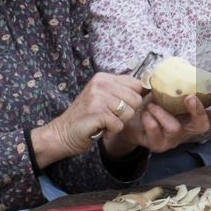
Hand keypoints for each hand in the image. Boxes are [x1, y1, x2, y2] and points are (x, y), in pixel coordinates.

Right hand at [32, 72, 148, 164]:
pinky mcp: (97, 112)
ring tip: (103, 122)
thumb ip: (120, 91)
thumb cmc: (86, 117)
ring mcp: (98, 97)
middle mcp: (100, 83)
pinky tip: (99, 128)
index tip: (120, 107)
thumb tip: (148, 88)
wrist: (62, 133)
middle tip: (109, 116)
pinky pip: (119, 125)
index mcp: (103, 77)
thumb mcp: (103, 97)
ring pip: (129, 113)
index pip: (136, 84)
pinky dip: (111, 131)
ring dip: (118, 123)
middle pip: (136, 99)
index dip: (133, 99)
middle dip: (126, 113)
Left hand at [104, 94, 210, 156]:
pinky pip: (156, 132)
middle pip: (202, 127)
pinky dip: (149, 119)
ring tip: (151, 103)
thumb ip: (173, 84)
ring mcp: (172, 140)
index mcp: (191, 118)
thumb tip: (177, 65)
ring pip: (175, 128)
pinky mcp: (157, 144)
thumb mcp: (163, 93)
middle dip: (198, 111)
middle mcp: (186, 130)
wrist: (129, 120)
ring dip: (162, 112)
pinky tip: (144, 113)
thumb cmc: (150, 105)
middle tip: (189, 98)